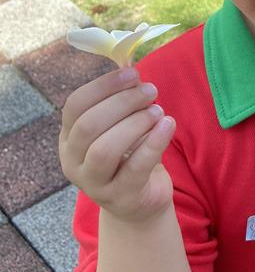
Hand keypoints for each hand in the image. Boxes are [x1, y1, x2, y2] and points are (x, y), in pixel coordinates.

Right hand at [59, 67, 175, 224]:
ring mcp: (94, 184)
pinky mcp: (121, 197)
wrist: (140, 201)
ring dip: (136, 123)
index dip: (104, 86)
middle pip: (89, 125)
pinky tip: (169, 125)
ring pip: (105, 149)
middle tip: (151, 91)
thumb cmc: (130, 155)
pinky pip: (136, 167)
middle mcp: (73, 162)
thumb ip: (121, 102)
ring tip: (158, 111)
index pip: (75, 105)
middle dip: (123, 102)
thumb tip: (132, 70)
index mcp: (68, 138)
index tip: (133, 73)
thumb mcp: (119, 127)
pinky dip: (155, 141)